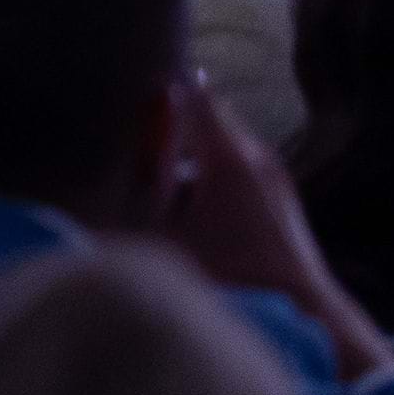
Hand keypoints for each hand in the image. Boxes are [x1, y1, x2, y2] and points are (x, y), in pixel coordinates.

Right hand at [153, 78, 393, 380]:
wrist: (303, 309)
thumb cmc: (231, 273)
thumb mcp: (165, 239)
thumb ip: (132, 205)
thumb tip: (90, 192)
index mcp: (226, 154)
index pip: (194, 95)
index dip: (166, 87)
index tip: (142, 85)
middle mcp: (256, 154)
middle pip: (212, 115)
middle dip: (179, 120)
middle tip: (145, 136)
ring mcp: (275, 174)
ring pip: (228, 143)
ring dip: (198, 152)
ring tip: (169, 182)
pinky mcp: (284, 196)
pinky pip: (244, 166)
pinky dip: (218, 172)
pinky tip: (200, 210)